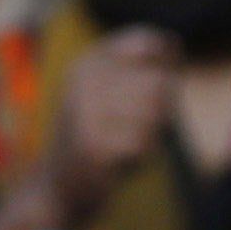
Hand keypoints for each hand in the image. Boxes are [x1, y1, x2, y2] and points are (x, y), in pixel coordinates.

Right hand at [43, 27, 178, 225]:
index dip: (166, 67)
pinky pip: (143, 142)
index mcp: (87, 63)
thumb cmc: (97, 138)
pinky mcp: (92, 145)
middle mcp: (82, 81)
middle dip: (161, 109)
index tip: (154, 93)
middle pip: (159, 81)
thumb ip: (142, 67)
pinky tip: (120, 161)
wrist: (57, 186)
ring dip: (150, 134)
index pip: (150, 44)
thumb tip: (173, 42)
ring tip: (125, 144)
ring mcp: (85, 112)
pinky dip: (141, 156)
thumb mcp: (110, 94)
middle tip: (137, 129)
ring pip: (154, 112)